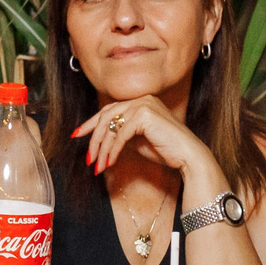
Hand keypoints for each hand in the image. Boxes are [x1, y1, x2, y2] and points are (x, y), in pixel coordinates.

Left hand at [76, 95, 214, 178]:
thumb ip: (121, 134)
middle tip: (89, 158)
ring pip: (111, 126)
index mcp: (140, 101)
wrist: (187, 156)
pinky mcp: (145, 115)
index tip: (77, 135)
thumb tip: (102, 139)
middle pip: (106, 117)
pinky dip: (113, 150)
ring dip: (102, 149)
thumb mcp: (137, 140)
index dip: (90, 123)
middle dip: (93, 139)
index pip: (109, 110)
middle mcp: (141, 99)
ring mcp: (143, 104)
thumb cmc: (165, 150)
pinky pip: (121, 134)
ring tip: (98, 165)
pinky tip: (110, 162)